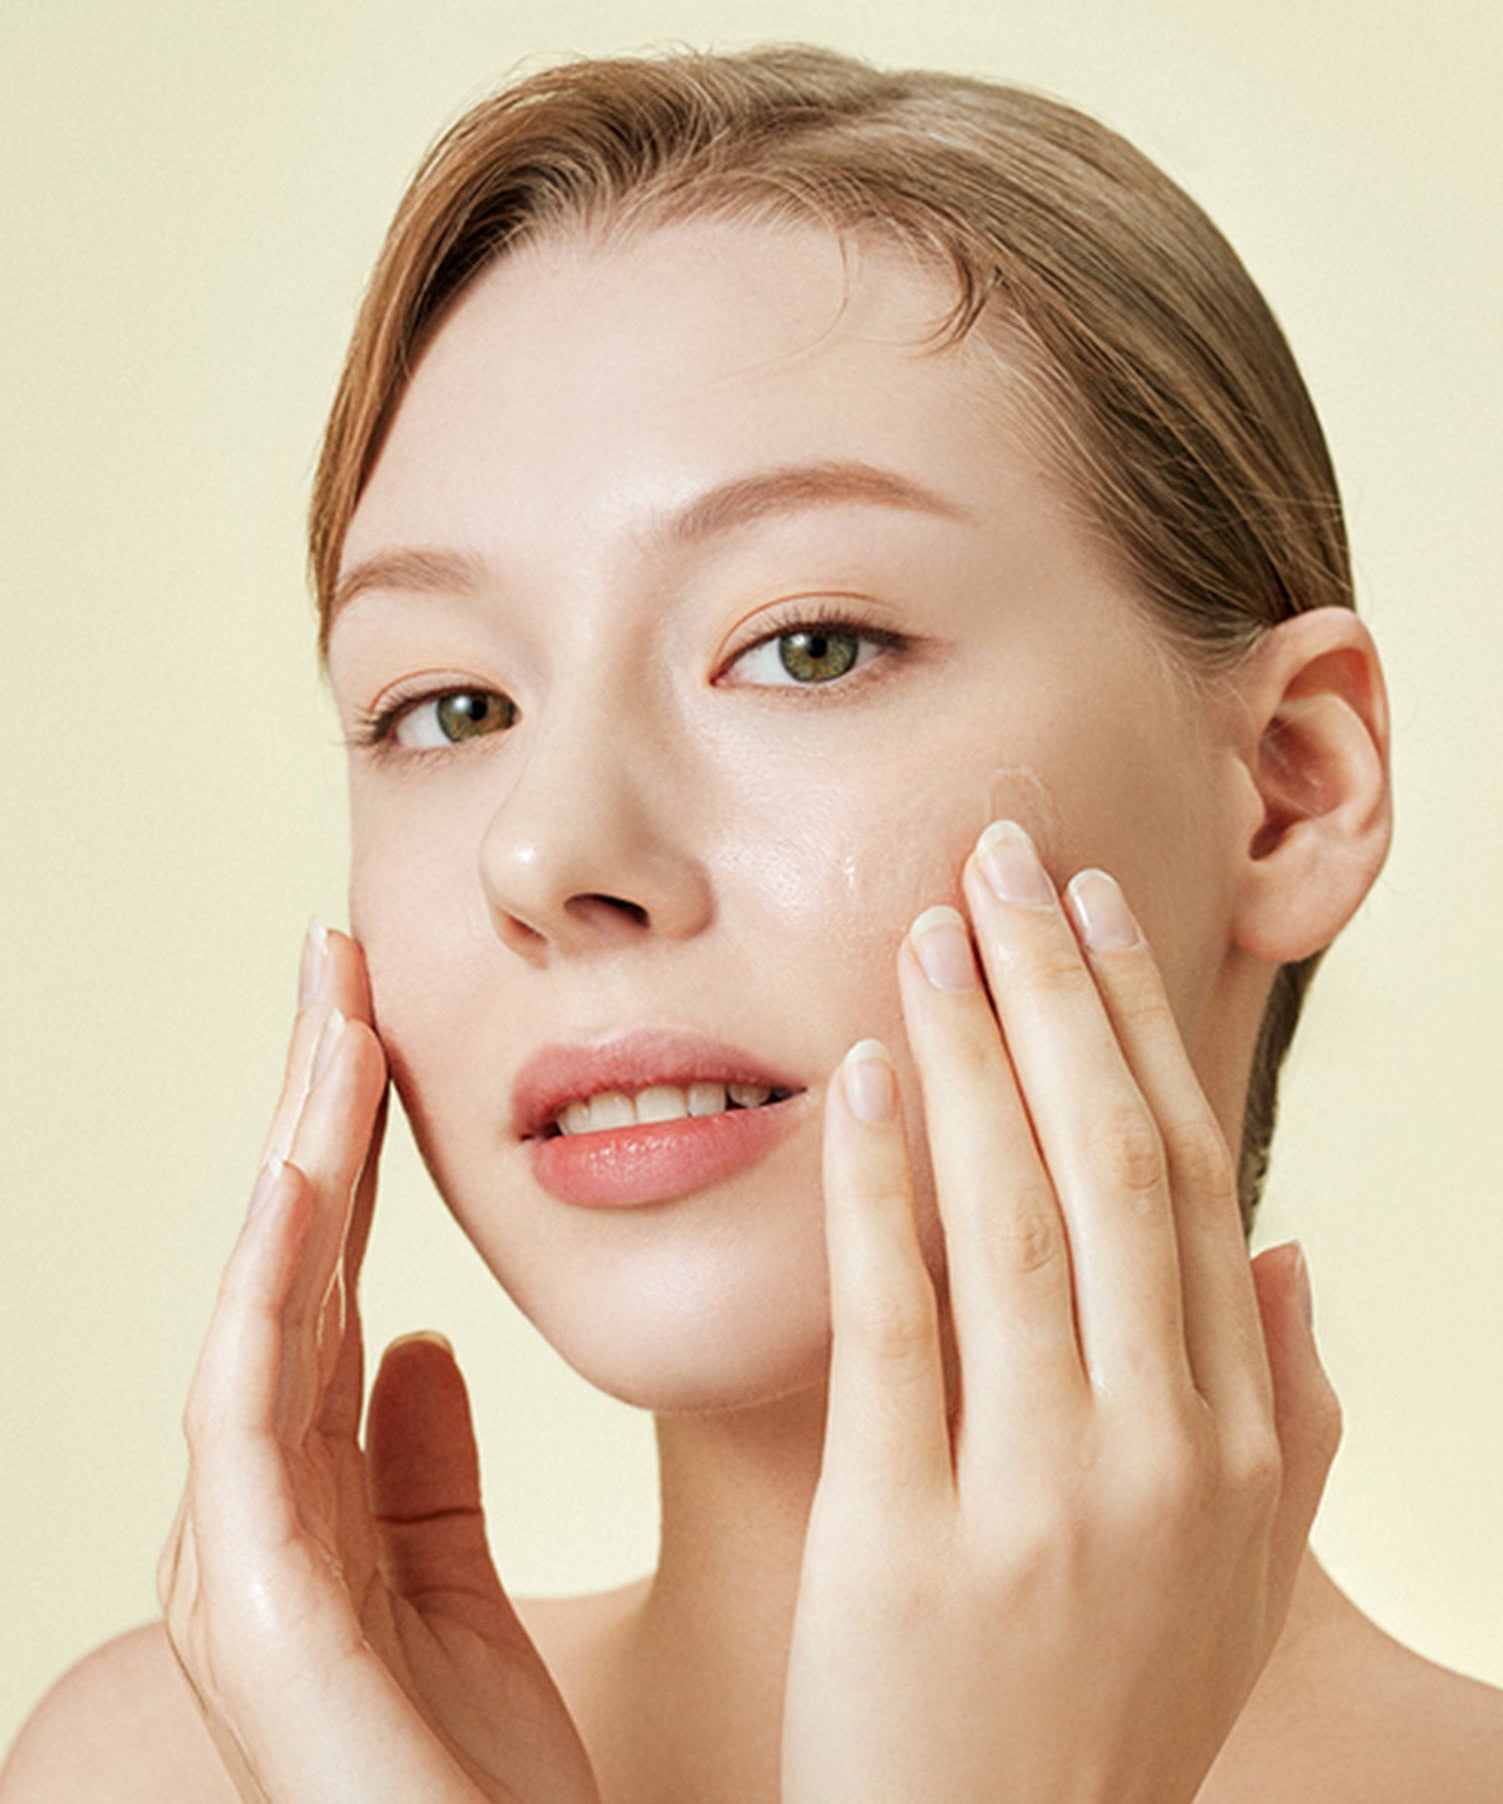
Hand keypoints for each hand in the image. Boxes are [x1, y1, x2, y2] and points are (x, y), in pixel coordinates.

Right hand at [157, 925, 598, 1803]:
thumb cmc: (474, 1779)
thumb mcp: (454, 1587)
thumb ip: (420, 1463)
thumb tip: (414, 1341)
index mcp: (307, 1494)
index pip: (325, 1274)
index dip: (349, 1139)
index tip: (377, 1014)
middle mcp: (255, 1510)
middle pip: (283, 1267)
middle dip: (312, 1109)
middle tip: (339, 960)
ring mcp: (242, 1560)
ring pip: (258, 1310)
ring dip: (293, 1162)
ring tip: (329, 1027)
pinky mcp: (259, 1616)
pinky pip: (250, 1423)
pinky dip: (265, 1298)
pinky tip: (300, 1190)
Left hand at [781, 822, 1341, 1803]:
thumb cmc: (1101, 1716)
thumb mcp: (1233, 1581)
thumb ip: (1285, 1417)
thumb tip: (1295, 1258)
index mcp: (1232, 1440)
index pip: (1191, 1183)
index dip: (1143, 1030)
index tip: (1092, 912)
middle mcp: (1159, 1452)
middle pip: (1114, 1166)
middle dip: (1060, 993)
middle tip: (1006, 858)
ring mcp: (1042, 1497)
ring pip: (1020, 1217)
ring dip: (974, 1052)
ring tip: (929, 928)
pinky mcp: (910, 1542)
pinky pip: (897, 1326)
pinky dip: (882, 1188)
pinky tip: (858, 1079)